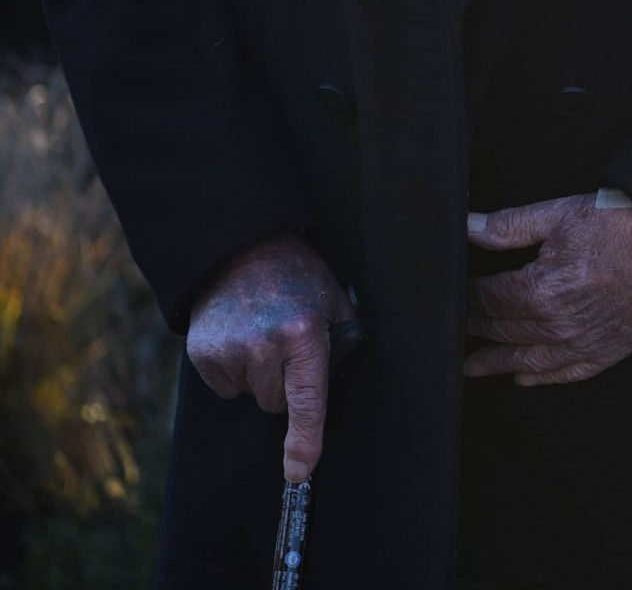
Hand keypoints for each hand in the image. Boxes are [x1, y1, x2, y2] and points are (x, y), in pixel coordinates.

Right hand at [185, 233, 357, 481]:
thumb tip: (340, 390)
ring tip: (260, 332)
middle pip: (276, 404)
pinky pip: (225, 387)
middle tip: (284, 343)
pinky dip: (233, 371)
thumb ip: (343, 343)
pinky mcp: (202, 354)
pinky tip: (238, 336)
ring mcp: (229, 350)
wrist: (243, 248)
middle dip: (283, 384)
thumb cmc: (297, 277)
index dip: (305, 439)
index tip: (300, 471)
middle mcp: (264, 345)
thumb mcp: (333, 301)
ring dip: (258, 375)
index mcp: (303, 332)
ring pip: (251, 396)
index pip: (308, 398)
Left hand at [464, 195, 631, 384]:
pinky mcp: (604, 353)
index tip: (460, 292)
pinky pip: (563, 374)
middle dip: (477, 326)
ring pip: (524, 359)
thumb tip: (466, 226)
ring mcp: (580, 344)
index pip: (489, 298)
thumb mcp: (557, 215)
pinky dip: (539, 377)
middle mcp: (555, 325)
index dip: (470, 295)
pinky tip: (522, 376)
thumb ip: (507, 226)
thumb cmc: (618, 223)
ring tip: (472, 367)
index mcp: (539, 290)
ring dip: (495, 362)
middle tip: (459, 326)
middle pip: (502, 330)